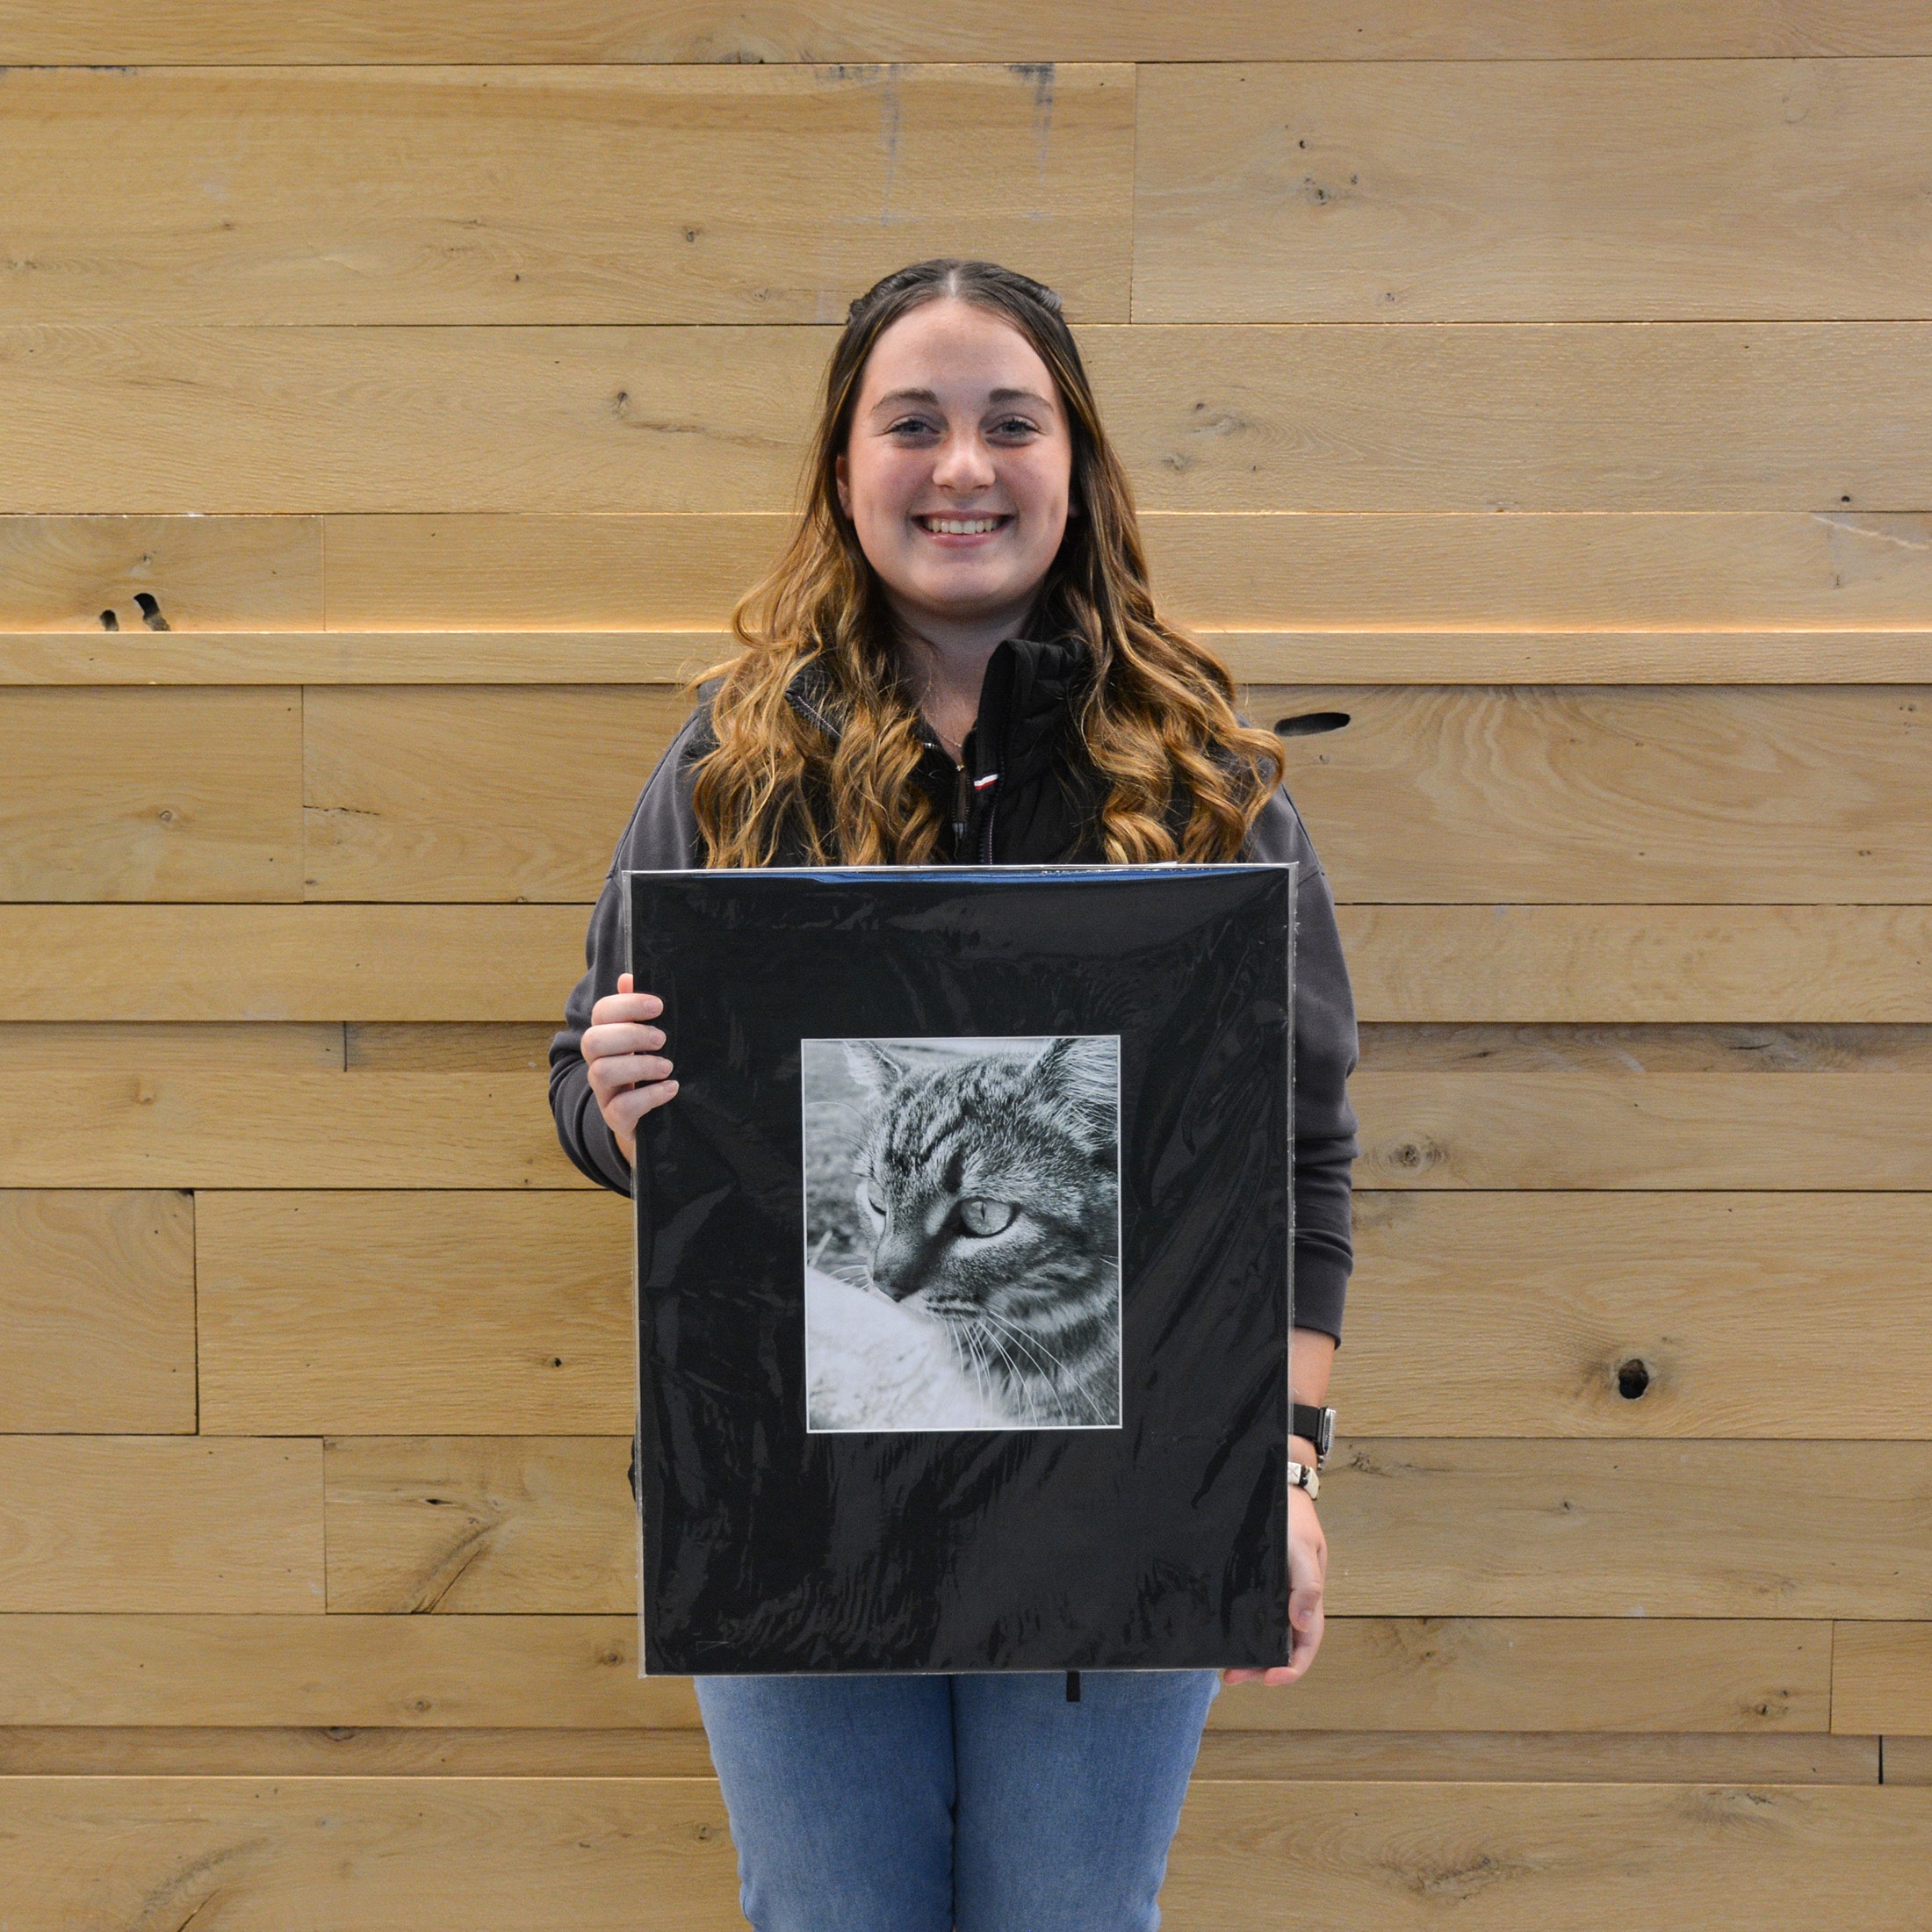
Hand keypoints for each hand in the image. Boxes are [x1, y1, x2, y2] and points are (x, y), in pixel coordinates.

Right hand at [580, 972, 677, 1165]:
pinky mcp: (616, 1119)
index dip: (626, 1004)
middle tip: (662, 1039)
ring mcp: (604, 1093)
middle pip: (593, 1040)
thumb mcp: (648, 1041)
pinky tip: (671, 1088)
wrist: (649, 1121)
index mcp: (607, 1038)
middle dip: (629, 1035)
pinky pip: (621, 1108)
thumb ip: (639, 1012)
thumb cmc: (650, 1071)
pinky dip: (649, 1096)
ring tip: (667, 1066)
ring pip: (601, 1072)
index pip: (601, 1013)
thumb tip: (628, 976)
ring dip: (639, 1065)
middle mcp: (598, 1063)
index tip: (658, 1006)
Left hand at [1221, 1484, 1324, 1687]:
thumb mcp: (1303, 1548)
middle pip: (1281, 1647)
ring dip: (1248, 1655)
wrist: (1279, 1490)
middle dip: (1260, 1668)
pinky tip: (1222, 1638)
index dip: (1292, 1668)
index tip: (1271, 1678)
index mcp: (1308, 1600)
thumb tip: (1302, 1624)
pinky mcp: (1255, 1585)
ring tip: (1225, 1668)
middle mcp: (1291, 1603)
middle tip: (1231, 1677)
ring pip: (1264, 1635)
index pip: (1306, 1644)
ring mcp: (1273, 1596)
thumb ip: (1306, 1584)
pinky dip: (1240, 1632)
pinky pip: (1250, 1615)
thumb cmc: (1294, 1520)